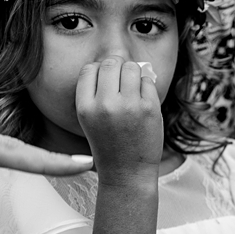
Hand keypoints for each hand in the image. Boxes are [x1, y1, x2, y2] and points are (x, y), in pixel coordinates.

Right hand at [74, 57, 162, 185]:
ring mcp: (128, 106)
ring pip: (131, 67)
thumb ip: (96, 92)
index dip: (98, 70)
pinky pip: (148, 81)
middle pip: (110, 63)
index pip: (89, 69)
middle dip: (117, 66)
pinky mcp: (149, 108)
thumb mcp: (90, 119)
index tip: (106, 80)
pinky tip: (143, 99)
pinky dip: (146, 86)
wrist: (126, 173)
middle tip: (123, 79)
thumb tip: (115, 60)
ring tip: (133, 87)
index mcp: (85, 107)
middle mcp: (105, 105)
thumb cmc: (109, 144)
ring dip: (133, 72)